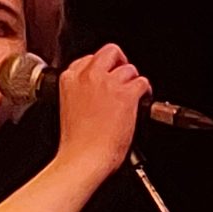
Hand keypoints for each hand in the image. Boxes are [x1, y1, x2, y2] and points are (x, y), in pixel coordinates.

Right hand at [56, 43, 151, 183]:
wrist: (83, 160)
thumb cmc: (75, 144)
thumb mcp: (67, 110)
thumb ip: (79, 93)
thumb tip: (93, 92)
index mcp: (68, 80)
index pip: (87, 59)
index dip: (99, 69)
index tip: (103, 79)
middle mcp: (88, 76)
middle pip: (110, 51)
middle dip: (119, 63)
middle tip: (122, 79)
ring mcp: (108, 84)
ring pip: (129, 69)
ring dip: (132, 82)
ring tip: (130, 98)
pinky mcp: (126, 95)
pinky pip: (143, 82)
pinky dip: (145, 92)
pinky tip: (140, 102)